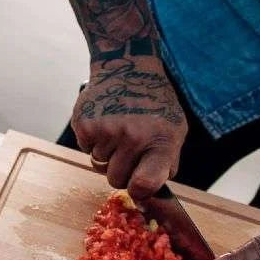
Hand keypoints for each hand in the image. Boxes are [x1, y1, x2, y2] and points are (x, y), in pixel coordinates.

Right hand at [71, 55, 187, 198]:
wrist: (128, 67)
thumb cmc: (154, 102)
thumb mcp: (175, 129)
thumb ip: (166, 161)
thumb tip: (150, 190)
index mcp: (160, 141)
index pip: (145, 183)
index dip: (139, 192)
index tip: (137, 187)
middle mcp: (133, 137)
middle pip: (115, 180)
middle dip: (120, 171)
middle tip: (126, 151)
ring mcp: (107, 131)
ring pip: (98, 164)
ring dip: (106, 154)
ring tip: (116, 131)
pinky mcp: (84, 125)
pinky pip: (85, 149)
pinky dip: (92, 142)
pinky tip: (103, 123)